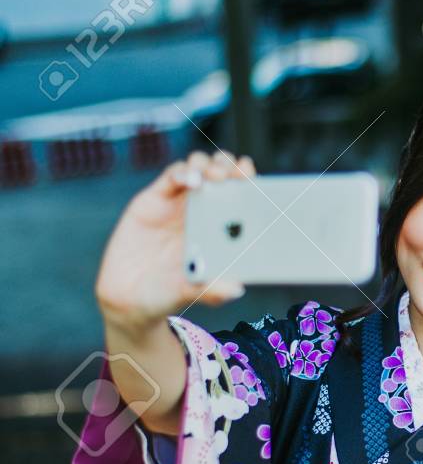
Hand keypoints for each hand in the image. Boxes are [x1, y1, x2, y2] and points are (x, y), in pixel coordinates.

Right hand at [96, 149, 252, 332]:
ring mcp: (178, 203)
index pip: (239, 195)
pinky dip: (182, 173)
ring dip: (208, 165)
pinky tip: (191, 180)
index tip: (252, 174)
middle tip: (236, 171)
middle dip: (229, 166)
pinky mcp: (153, 199)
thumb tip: (236, 290)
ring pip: (197, 169)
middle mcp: (203, 210)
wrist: (129, 297)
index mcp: (221, 227)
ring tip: (214, 176)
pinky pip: (170, 177)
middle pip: (220, 174)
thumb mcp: (194, 292)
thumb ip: (213, 290)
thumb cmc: (170, 292)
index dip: (247, 181)